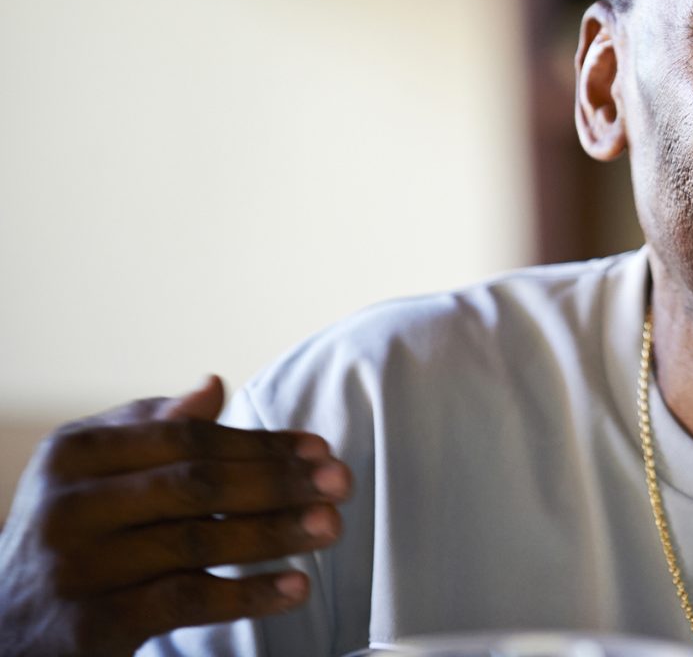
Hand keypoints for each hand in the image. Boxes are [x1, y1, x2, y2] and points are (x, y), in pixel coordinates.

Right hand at [0, 376, 351, 656]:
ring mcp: (78, 566)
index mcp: (75, 453)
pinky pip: (186, 601)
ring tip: (330, 526)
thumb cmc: (72, 534)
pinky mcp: (93, 624)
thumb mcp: (94, 472)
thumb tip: (213, 384)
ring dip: (275, 533)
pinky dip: (248, 593)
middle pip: (197, 484)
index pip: (186, 438)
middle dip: (278, 482)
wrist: (5, 629)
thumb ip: (153, 428)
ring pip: (198, 541)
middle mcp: (69, 505)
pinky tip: (296, 585)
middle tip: (339, 483)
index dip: (259, 442)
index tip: (318, 448)